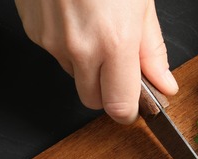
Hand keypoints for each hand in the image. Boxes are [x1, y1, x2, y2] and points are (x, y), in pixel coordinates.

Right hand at [14, 0, 178, 123]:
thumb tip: (164, 85)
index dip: (129, 110)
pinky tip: (75, 15)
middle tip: (119, 63)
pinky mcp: (33, 31)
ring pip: (72, 74)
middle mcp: (79, 49)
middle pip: (92, 100)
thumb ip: (152, 51)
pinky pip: (54, 51)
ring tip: (96, 25)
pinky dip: (67, 43)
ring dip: (86, 63)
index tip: (137, 103)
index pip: (118, 107)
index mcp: (113, 43)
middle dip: (107, 90)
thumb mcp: (142, 4)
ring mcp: (51, 42)